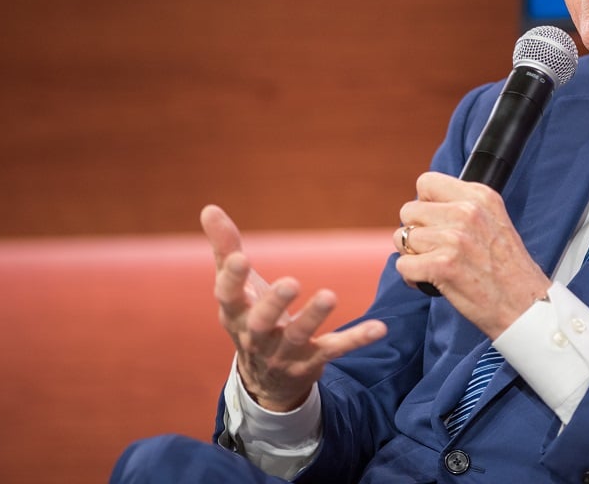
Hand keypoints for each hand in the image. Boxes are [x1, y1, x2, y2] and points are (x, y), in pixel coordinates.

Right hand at [201, 205, 386, 411]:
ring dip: (313, 316)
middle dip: (274, 303)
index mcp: (235, 314)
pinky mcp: (312, 360)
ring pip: (299, 335)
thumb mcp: (236, 289)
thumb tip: (209, 208)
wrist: (265, 380)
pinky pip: (335, 349)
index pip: (228, 296)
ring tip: (329, 295)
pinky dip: (356, 339)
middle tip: (291, 282)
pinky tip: (379, 327)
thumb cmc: (249, 318)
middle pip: (261, 322)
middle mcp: (257, 336)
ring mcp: (285, 351)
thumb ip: (224, 248)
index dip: (231, 278)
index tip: (239, 257)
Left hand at [394, 172, 551, 338]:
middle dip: (416, 231)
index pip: (426, 182)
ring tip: (434, 265)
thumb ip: (463, 207)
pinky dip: (412, 276)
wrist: (525, 305)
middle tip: (434, 248)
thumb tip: (425, 205)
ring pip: (402, 237)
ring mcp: (453, 238)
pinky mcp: (442, 265)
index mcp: (479, 196)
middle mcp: (466, 212)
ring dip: (413, 254)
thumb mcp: (494, 220)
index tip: (434, 221)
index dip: (424, 204)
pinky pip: (403, 264)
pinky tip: (430, 280)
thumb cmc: (509, 269)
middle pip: (409, 210)